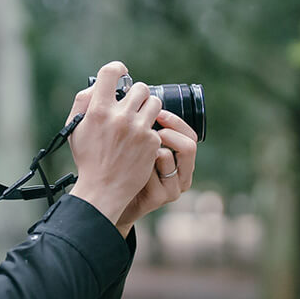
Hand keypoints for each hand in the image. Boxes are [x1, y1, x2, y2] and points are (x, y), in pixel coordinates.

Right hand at [67, 61, 163, 229]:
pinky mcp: (151, 142)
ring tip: (141, 119)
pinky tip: (141, 141)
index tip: (121, 72)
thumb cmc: (88, 158)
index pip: (110, 73)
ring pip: (155, 102)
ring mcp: (138, 129)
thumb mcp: (75, 128)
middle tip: (132, 104)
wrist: (103, 188)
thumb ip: (83, 102)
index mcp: (98, 110)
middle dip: (137, 94)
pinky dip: (151, 131)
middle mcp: (120, 116)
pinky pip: (157, 125)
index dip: (117, 69)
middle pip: (140, 87)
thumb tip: (98, 85)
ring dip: (149, 108)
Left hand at [115, 109, 196, 235]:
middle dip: (168, 131)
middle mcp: (182, 175)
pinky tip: (126, 167)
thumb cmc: (122, 168)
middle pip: (189, 145)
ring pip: (167, 157)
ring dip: (148, 149)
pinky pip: (150, 173)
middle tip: (149, 127)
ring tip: (133, 150)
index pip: (191, 135)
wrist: (109, 200)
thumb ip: (145, 127)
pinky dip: (137, 165)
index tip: (158, 112)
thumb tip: (140, 98)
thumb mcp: (138, 146)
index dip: (176, 121)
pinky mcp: (159, 198)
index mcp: (181, 160)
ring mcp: (172, 189)